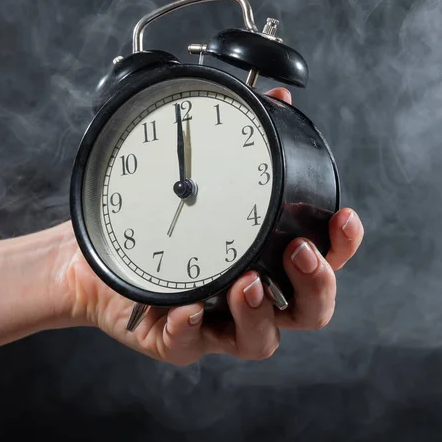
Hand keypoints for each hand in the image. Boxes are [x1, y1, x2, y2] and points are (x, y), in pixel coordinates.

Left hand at [51, 88, 363, 365]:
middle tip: (299, 253)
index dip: (341, 247)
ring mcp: (217, 322)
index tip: (343, 218)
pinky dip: (190, 328)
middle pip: (309, 311)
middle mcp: (251, 296)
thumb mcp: (198, 173)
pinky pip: (188, 343)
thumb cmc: (158, 216)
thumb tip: (278, 99)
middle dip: (315, 285)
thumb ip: (242, 142)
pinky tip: (186, 308)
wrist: (98, 251)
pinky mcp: (178, 339)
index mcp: (265, 259)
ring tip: (247, 284)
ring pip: (261, 340)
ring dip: (260, 313)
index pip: (322, 261)